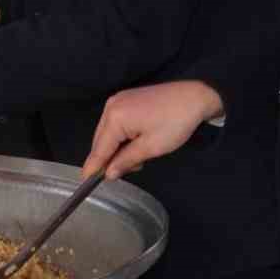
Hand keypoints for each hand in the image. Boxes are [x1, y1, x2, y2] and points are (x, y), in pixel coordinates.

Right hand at [83, 81, 223, 179]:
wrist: (195, 96)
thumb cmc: (175, 123)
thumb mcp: (151, 147)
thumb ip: (126, 161)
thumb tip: (108, 174)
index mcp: (114, 117)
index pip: (99, 148)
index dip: (93, 166)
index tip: (85, 181)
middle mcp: (110, 107)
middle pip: (100, 140)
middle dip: (109, 158)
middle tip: (125, 172)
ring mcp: (117, 100)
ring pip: (108, 132)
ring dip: (117, 148)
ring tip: (138, 158)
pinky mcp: (126, 99)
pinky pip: (116, 123)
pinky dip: (122, 137)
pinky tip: (135, 144)